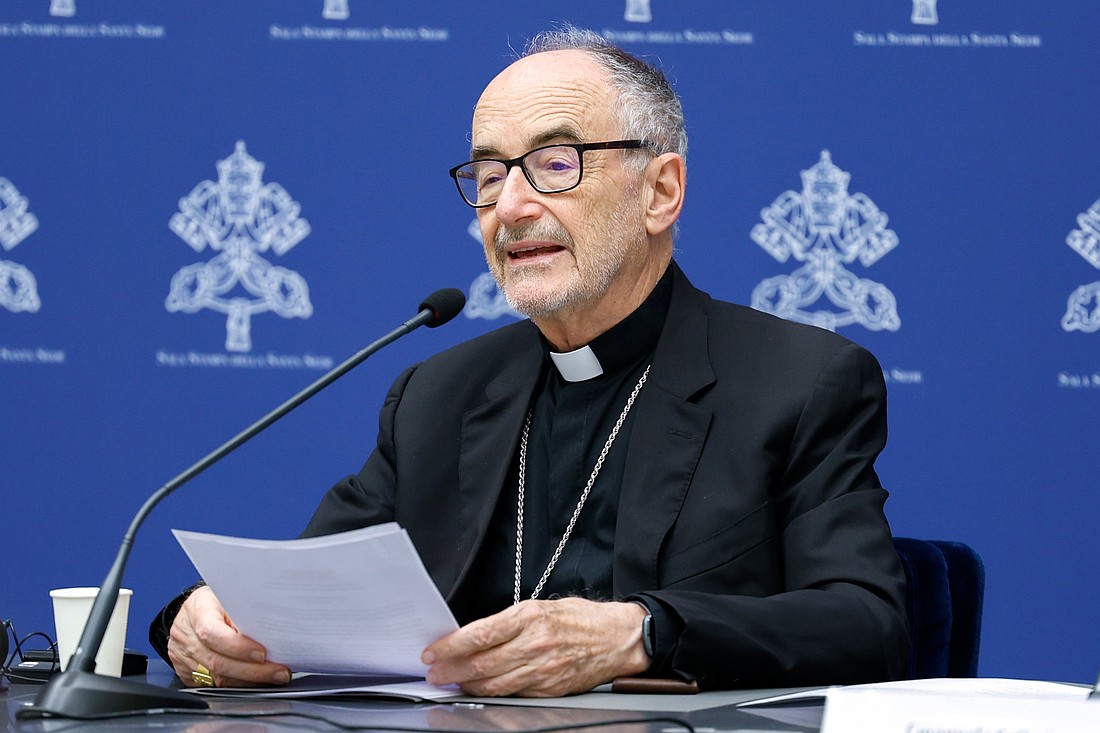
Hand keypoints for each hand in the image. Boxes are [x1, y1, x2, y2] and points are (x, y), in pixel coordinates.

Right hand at [167, 586, 290, 686]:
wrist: (191, 610)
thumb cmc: (215, 600)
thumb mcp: (227, 596)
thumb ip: (243, 613)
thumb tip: (271, 633)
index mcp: (197, 611)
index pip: (213, 634)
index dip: (238, 647)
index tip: (262, 654)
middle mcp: (186, 636)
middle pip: (218, 662)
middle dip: (253, 671)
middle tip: (278, 672)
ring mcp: (184, 657)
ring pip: (217, 678)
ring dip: (249, 681)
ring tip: (273, 677)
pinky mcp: (186, 673)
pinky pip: (213, 685)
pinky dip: (237, 684)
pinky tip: (255, 682)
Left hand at [421, 598, 649, 696]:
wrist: (619, 637)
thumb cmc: (582, 618)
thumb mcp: (543, 606)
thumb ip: (510, 621)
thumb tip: (476, 635)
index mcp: (531, 616)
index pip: (480, 633)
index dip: (451, 645)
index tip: (433, 651)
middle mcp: (535, 643)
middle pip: (482, 662)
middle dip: (452, 669)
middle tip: (434, 672)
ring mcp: (543, 668)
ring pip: (494, 682)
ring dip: (467, 684)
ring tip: (452, 682)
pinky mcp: (550, 687)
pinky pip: (513, 693)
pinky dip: (492, 692)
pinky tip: (480, 689)